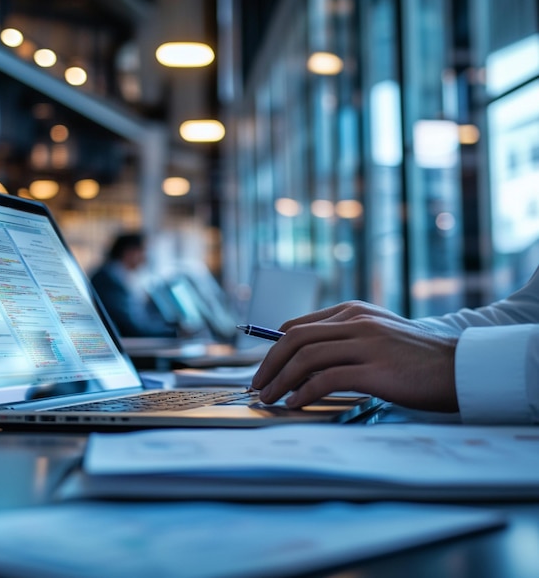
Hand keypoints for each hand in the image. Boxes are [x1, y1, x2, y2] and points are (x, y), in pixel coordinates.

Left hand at [251, 301, 458, 411]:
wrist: (459, 367)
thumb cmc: (415, 358)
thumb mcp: (377, 335)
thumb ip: (344, 339)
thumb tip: (304, 361)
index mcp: (352, 311)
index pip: (298, 325)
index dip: (274, 347)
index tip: (264, 367)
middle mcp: (356, 321)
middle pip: (295, 339)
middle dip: (269, 363)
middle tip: (257, 385)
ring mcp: (365, 343)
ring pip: (306, 357)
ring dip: (280, 380)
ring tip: (268, 398)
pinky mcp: (374, 369)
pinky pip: (326, 379)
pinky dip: (303, 393)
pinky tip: (294, 404)